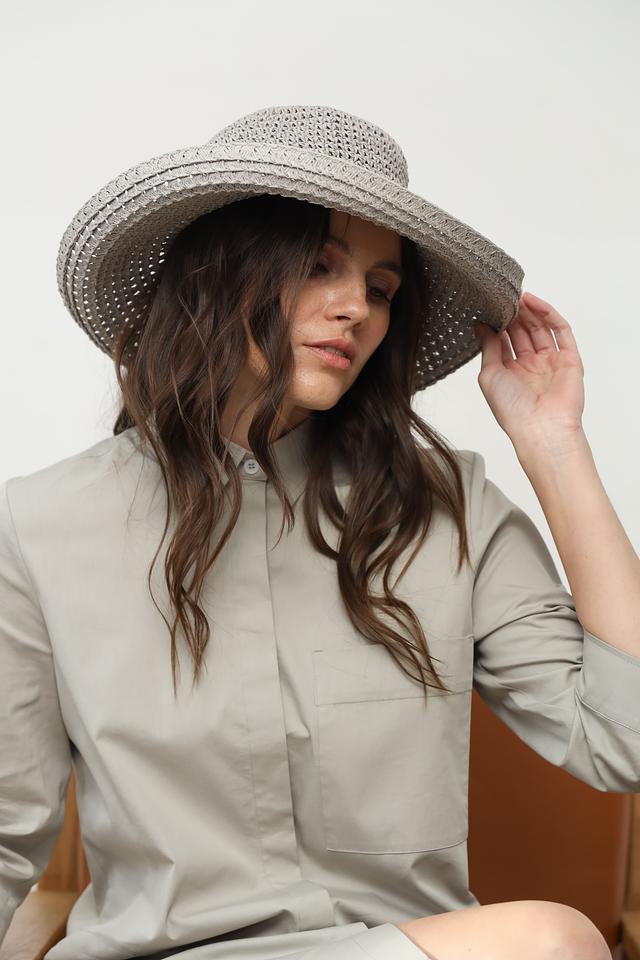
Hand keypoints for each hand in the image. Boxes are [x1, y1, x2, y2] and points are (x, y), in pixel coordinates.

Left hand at [473, 291, 584, 446]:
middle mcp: (532, 367)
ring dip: (530, 311)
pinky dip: (549, 314)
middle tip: (504, 297)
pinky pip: (561, 331)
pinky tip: (534, 302)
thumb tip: (480, 325)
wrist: (541, 428)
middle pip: (523, 332)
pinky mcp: (570, 359)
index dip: (499, 324)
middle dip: (514, 315)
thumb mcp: (489, 375)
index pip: (505, 341)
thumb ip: (488, 348)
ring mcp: (552, 362)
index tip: (489, 307)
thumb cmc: (512, 410)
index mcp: (511, 373)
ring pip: (541, 329)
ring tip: (517, 296)